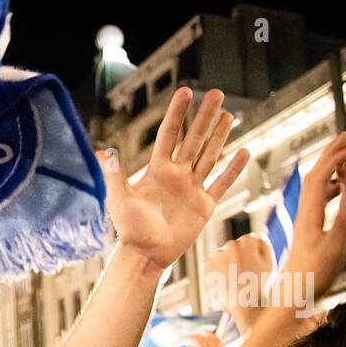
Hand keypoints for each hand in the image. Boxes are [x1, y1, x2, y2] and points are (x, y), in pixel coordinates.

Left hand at [100, 88, 249, 270]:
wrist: (146, 255)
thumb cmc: (130, 229)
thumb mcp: (119, 199)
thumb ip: (114, 175)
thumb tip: (102, 152)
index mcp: (157, 170)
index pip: (170, 134)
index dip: (178, 113)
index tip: (186, 91)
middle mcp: (177, 175)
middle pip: (194, 139)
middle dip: (205, 116)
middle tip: (217, 92)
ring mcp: (192, 189)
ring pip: (210, 155)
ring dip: (220, 135)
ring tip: (229, 114)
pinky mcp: (204, 206)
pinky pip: (222, 184)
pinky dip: (233, 169)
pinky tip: (243, 152)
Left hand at [203, 234, 271, 311]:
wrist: (243, 305)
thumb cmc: (259, 286)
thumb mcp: (269, 263)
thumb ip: (264, 245)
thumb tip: (257, 234)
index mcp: (248, 241)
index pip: (250, 241)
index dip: (253, 256)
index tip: (253, 268)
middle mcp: (230, 244)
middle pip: (234, 249)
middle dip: (238, 260)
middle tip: (244, 277)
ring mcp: (217, 255)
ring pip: (223, 257)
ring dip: (227, 266)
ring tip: (234, 281)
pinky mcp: (206, 266)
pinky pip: (213, 267)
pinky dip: (217, 273)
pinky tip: (225, 282)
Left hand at [283, 132, 345, 302]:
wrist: (292, 300)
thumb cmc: (311, 279)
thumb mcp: (333, 248)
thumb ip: (345, 221)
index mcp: (308, 217)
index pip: (318, 178)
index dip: (333, 157)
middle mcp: (303, 217)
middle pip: (314, 178)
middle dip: (330, 156)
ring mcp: (304, 225)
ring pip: (316, 190)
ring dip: (331, 172)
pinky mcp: (308, 234)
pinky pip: (318, 203)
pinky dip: (331, 191)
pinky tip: (341, 193)